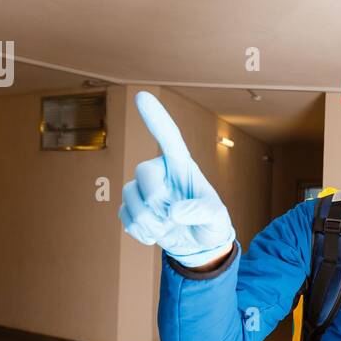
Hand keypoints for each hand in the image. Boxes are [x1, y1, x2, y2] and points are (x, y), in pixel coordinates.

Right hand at [119, 91, 235, 266]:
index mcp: (182, 166)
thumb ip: (201, 212)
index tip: (142, 95)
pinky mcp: (133, 207)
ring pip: (130, 197)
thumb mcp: (216, 218)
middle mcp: (160, 172)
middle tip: (169, 218)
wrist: (198, 245)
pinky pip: (125, 215)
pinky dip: (139, 231)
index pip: (168, 137)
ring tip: (167, 229)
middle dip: (152, 197)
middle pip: (143, 171)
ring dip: (148, 221)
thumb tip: (175, 211)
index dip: (156, 117)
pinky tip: (154, 235)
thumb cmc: (210, 223)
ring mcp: (144, 189)